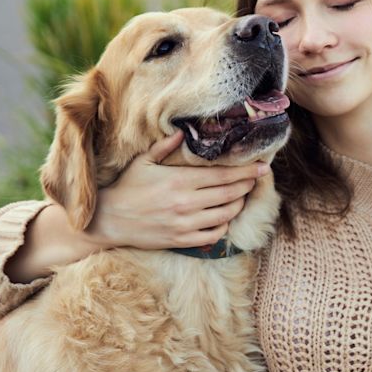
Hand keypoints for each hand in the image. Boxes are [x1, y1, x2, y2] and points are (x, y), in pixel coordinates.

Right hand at [87, 132, 268, 249]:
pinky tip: (224, 218)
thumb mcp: (144, 162)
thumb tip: (184, 131)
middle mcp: (186, 203)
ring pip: (225, 215)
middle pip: (230, 194)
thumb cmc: (127, 187)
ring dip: (238, 205)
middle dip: (248, 186)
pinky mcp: (182, 240)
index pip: (223, 176)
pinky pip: (213, 235)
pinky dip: (223, 226)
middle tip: (257, 179)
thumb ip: (165, 146)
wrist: (109, 220)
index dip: (247, 172)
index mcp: (179, 181)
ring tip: (242, 196)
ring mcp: (185, 224)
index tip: (263, 167)